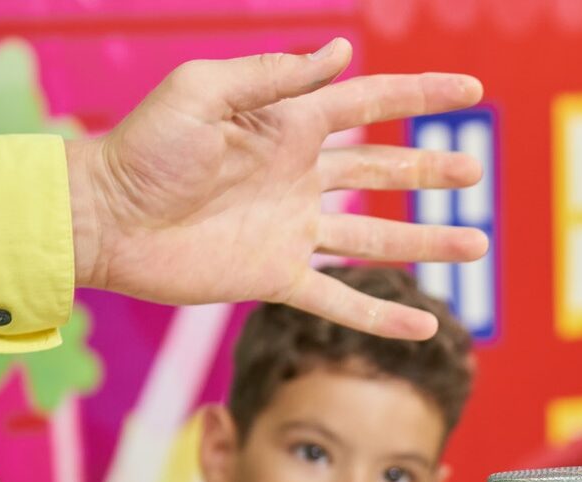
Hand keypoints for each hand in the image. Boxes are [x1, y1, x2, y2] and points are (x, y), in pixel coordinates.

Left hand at [66, 41, 485, 337]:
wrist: (104, 218)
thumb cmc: (143, 147)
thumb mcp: (202, 91)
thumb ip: (271, 77)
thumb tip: (339, 51)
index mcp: (287, 126)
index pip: (369, 105)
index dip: (420, 95)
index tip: (470, 89)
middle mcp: (298, 177)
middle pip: (384, 172)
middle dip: (431, 171)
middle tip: (475, 172)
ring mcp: (291, 230)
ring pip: (377, 240)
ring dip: (427, 241)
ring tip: (476, 241)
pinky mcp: (275, 277)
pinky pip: (340, 300)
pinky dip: (382, 317)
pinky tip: (424, 329)